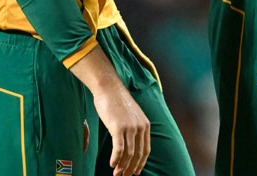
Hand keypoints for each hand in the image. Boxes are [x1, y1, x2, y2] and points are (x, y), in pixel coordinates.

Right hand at [70, 48, 149, 175]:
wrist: (110, 88)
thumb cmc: (117, 103)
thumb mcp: (131, 116)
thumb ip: (133, 128)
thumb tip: (128, 143)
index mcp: (145, 125)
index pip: (146, 149)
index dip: (140, 163)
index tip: (135, 172)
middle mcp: (141, 127)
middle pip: (138, 154)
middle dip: (131, 168)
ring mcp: (131, 127)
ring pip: (129, 153)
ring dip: (123, 166)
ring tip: (117, 174)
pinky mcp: (119, 127)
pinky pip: (120, 148)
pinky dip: (116, 158)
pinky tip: (112, 165)